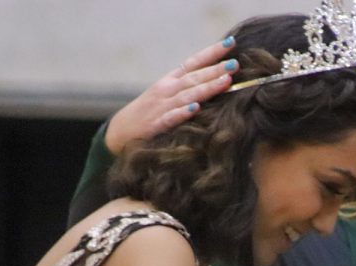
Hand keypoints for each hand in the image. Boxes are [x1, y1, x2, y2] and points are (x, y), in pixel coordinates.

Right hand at [104, 39, 238, 153]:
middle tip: (235, 64)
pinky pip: (171, 118)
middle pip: (194, 78)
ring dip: (207, 88)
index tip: (230, 43)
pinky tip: (196, 108)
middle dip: (215, 70)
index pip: (193, 63)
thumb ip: (189, 87)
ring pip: (187, 95)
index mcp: (170, 81)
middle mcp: (166, 90)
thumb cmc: (150, 113)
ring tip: (225, 81)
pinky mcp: (155, 125)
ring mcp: (161, 107)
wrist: (120, 132)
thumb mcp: (168, 95)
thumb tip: (217, 79)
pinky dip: (183, 112)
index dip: (211, 53)